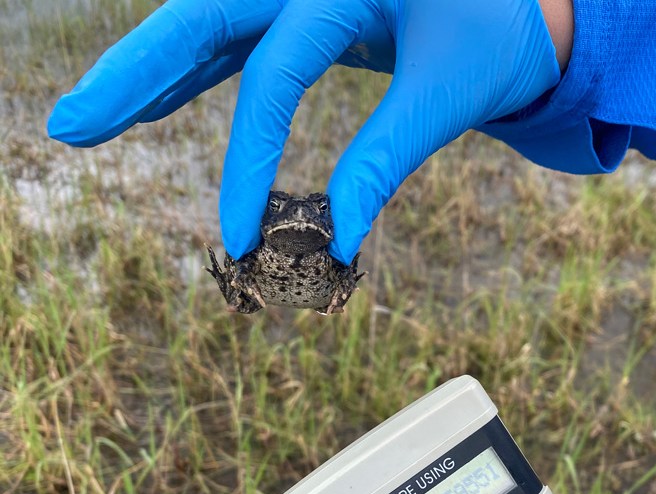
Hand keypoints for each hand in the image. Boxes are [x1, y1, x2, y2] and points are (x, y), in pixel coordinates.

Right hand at [48, 0, 564, 263]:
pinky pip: (238, 37)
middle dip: (133, 74)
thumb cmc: (499, 37)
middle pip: (203, 14)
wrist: (527, 0)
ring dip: (150, 72)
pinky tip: (157, 101)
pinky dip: (195, 71)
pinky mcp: (305, 4)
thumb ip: (386, 158)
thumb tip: (341, 247)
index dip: (248, 162)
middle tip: (68, 126)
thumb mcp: (450, 91)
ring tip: (94, 120)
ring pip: (208, 22)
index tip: (238, 241)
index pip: (275, 73)